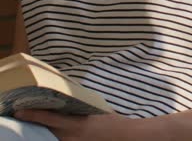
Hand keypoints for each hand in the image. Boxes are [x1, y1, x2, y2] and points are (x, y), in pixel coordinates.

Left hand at [14, 110, 128, 140]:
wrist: (126, 137)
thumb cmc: (111, 121)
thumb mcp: (93, 109)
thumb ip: (77, 109)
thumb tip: (65, 102)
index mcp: (76, 125)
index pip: (49, 119)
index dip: (33, 115)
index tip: (19, 111)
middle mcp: (73, 138)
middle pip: (47, 133)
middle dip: (34, 126)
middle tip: (21, 117)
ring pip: (53, 140)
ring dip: (44, 134)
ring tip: (33, 128)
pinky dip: (56, 139)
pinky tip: (51, 135)